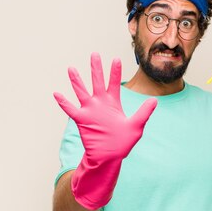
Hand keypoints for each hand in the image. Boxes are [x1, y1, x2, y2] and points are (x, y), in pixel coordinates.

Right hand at [53, 52, 156, 209]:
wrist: (110, 156)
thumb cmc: (123, 142)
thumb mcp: (136, 126)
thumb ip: (144, 113)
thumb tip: (154, 100)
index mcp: (113, 102)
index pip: (114, 83)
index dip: (115, 71)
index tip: (116, 58)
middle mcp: (100, 103)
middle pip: (97, 81)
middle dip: (96, 68)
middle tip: (94, 54)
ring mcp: (90, 110)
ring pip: (82, 92)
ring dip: (77, 81)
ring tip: (72, 68)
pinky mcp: (82, 120)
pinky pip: (71, 110)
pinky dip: (64, 102)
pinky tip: (57, 94)